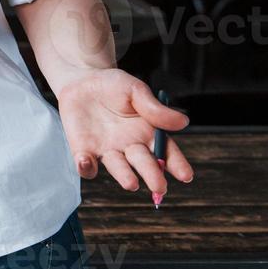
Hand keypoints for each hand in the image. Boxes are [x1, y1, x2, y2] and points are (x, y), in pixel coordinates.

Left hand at [56, 68, 194, 200]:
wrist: (81, 82)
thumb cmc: (113, 86)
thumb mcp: (136, 90)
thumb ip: (155, 108)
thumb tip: (184, 122)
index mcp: (147, 133)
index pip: (166, 152)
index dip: (177, 164)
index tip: (185, 175)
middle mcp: (130, 147)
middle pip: (144, 164)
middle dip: (153, 175)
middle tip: (159, 187)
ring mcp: (108, 151)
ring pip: (118, 168)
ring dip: (124, 176)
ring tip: (132, 184)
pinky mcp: (84, 151)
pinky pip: (86, 165)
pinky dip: (86, 166)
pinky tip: (87, 161)